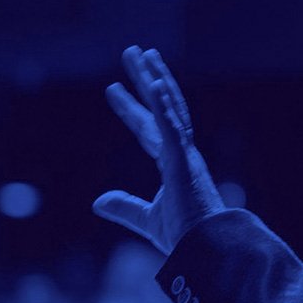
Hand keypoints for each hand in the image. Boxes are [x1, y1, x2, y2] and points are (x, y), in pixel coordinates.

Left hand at [93, 46, 225, 254]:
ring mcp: (185, 155)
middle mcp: (181, 153)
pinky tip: (153, 83)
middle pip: (160, 107)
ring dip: (155, 78)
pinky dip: (164, 106)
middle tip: (132, 52)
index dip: (129, 109)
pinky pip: (173, 128)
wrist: (205, 251)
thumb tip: (97, 201)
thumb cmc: (185, 237)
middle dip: (145, 79)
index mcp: (174, 165)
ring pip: (169, 107)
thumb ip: (124, 207)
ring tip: (142, 53)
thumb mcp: (145, 219)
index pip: (148, 129)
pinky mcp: (185, 162)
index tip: (111, 89)